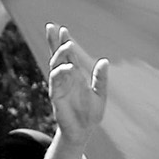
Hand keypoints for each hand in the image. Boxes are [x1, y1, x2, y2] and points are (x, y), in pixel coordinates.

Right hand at [45, 24, 107, 140]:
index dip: (64, 42)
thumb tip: (105, 61)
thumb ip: (101, 78)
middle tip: (53, 27)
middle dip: (54, 42)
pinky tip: (66, 67)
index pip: (68, 55)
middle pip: (56, 55)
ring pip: (54, 65)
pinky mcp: (56, 96)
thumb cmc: (90, 113)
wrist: (84, 131)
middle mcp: (65, 78)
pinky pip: (55, 81)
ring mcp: (59, 86)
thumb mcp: (100, 93)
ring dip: (59, 55)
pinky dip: (59, 73)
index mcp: (75, 75)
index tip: (63, 29)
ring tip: (68, 46)